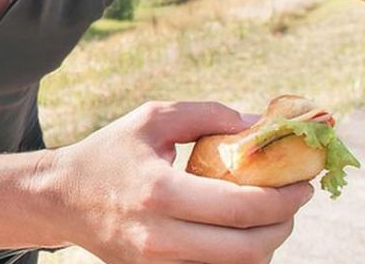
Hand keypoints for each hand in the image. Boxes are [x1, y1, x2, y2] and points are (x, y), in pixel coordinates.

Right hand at [51, 101, 312, 263]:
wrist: (61, 199)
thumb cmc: (109, 154)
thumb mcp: (151, 120)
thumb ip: (206, 115)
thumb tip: (259, 125)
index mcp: (159, 192)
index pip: (242, 207)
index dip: (285, 198)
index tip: (303, 183)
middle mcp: (160, 236)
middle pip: (250, 249)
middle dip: (285, 225)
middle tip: (294, 201)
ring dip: (266, 245)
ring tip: (270, 216)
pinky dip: (238, 257)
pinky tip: (242, 234)